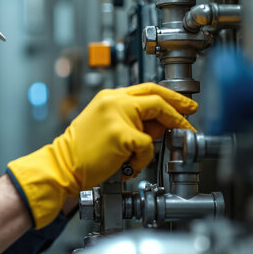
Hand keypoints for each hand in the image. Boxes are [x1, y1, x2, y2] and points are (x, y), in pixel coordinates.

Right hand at [7, 83, 197, 228]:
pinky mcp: (120, 134)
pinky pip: (147, 146)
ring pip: (155, 123)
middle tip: (190, 119)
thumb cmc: (81, 151)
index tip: (184, 105)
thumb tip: (161, 124)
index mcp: (109, 97)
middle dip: (179, 108)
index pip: (147, 89)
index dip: (170, 97)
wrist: (62, 165)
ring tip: (142, 155)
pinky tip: (129, 165)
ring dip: (155, 141)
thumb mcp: (107, 126)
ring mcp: (117, 115)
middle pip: (156, 97)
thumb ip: (132, 120)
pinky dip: (142, 159)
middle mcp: (113, 101)